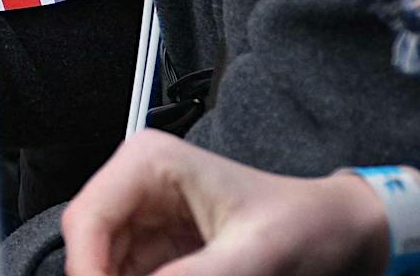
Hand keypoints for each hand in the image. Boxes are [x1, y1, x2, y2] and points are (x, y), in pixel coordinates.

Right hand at [63, 131, 391, 275]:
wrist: (340, 235)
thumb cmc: (306, 228)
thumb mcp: (254, 258)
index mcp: (149, 164)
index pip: (88, 220)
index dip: (88, 271)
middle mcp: (137, 185)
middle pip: (91, 247)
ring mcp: (145, 217)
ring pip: (106, 266)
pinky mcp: (159, 248)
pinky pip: (130, 275)